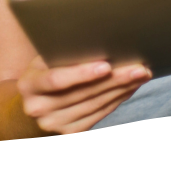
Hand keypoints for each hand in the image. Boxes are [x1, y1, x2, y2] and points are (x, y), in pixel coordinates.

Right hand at [17, 56, 150, 133]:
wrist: (33, 102)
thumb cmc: (44, 69)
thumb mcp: (44, 58)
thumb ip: (64, 52)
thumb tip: (101, 39)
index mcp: (29, 85)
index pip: (56, 80)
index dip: (82, 74)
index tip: (107, 65)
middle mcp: (38, 108)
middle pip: (83, 94)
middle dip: (114, 79)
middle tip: (138, 67)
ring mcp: (54, 124)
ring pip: (95, 105)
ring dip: (122, 89)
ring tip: (141, 74)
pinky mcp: (70, 132)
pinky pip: (99, 115)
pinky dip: (117, 100)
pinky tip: (130, 87)